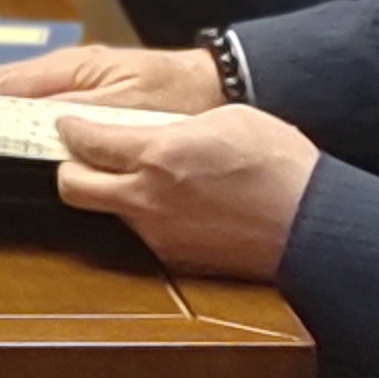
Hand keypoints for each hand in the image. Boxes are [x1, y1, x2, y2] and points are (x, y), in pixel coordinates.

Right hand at [0, 42, 222, 112]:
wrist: (216, 85)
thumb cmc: (177, 96)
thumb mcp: (128, 107)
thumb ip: (81, 117)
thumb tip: (35, 126)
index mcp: (70, 68)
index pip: (2, 83)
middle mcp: (64, 71)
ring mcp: (71, 81)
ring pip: (10, 93)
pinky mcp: (81, 95)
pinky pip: (30, 102)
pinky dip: (3, 110)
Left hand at [53, 104, 320, 282]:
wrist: (311, 222)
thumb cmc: (277, 165)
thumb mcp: (223, 119)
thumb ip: (171, 125)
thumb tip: (147, 129)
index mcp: (158, 155)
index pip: (86, 141)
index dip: (71, 129)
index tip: (68, 123)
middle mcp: (147, 199)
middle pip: (72, 186)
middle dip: (71, 166)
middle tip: (85, 153)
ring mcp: (159, 234)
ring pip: (108, 211)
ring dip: (111, 192)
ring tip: (140, 177)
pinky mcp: (175, 259)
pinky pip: (141, 233)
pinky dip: (145, 216)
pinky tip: (173, 204)